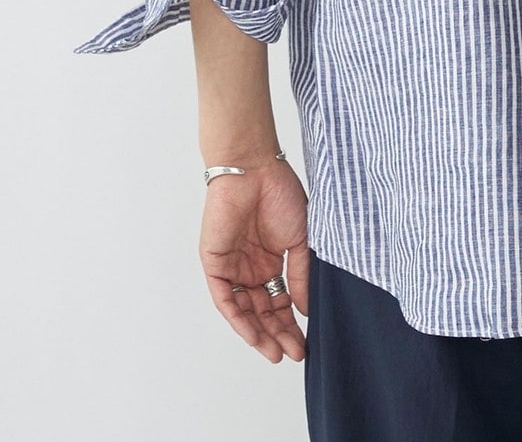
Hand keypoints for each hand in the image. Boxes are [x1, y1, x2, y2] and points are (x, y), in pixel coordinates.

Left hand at [199, 159, 310, 362]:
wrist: (254, 170)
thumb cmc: (280, 194)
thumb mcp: (300, 239)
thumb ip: (301, 274)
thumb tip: (306, 309)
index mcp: (271, 261)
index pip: (280, 301)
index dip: (292, 323)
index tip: (306, 342)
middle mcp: (250, 268)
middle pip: (263, 311)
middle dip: (277, 334)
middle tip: (293, 353)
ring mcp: (232, 267)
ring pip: (243, 310)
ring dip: (258, 333)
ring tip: (274, 352)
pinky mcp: (215, 263)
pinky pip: (224, 298)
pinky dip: (238, 318)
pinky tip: (253, 335)